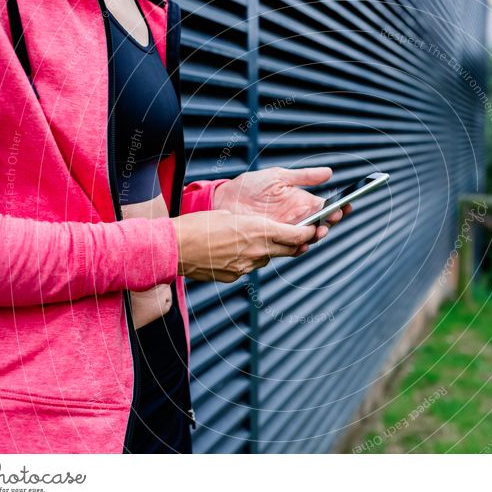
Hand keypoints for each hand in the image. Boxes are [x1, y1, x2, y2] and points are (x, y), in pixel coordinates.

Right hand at [172, 210, 315, 282]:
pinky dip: (248, 259)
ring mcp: (246, 266)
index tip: (316, 230)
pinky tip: (234, 252)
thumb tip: (263, 231)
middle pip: (288, 250)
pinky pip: (249, 267)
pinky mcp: (234, 276)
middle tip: (301, 239)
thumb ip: (253, 225)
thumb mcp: (231, 216)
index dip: (309, 233)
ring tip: (254, 241)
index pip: (296, 235)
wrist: (174, 247)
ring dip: (267, 251)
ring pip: (267, 258)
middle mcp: (256, 250)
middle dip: (296, 244)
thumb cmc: (199, 225)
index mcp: (258, 230)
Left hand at [213, 167, 350, 240]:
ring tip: (319, 230)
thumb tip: (329, 172)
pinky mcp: (274, 241)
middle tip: (333, 218)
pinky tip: (302, 243)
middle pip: (321, 224)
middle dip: (331, 222)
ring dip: (317, 235)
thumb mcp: (278, 176)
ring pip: (308, 238)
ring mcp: (286, 231)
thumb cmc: (249, 186)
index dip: (338, 208)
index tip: (346, 205)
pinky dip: (299, 247)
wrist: (224, 200)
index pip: (325, 208)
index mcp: (301, 202)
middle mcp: (296, 219)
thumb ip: (303, 177)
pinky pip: (290, 248)